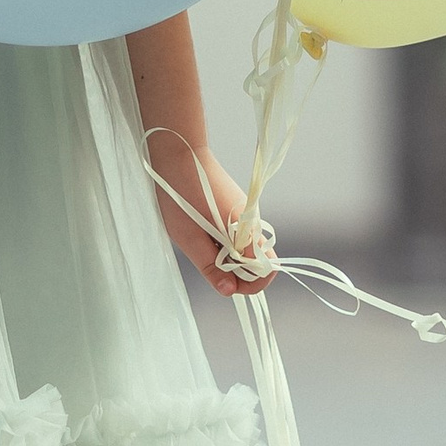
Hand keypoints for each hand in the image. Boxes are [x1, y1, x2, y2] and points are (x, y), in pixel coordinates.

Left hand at [152, 146, 269, 298]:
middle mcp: (253, 223)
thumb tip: (229, 291)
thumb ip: (210, 267)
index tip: (223, 282)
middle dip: (237, 273)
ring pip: (248, 250)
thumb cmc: (180, 195)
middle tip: (207, 264)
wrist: (180, 154)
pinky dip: (226, 243)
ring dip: (229, 258)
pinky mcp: (238, 210)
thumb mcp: (188, 238)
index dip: (247, 285)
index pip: (265, 271)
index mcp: (245, 230)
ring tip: (201, 243)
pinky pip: (240, 236)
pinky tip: (204, 232)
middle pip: (258, 263)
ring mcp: (247, 215)